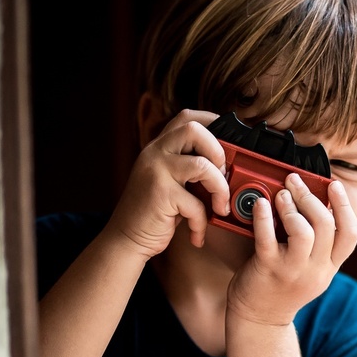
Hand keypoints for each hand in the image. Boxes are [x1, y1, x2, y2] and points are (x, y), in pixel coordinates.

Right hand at [105, 109, 230, 259]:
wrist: (126, 239)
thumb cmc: (155, 213)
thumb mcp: (170, 182)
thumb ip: (190, 169)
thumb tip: (229, 165)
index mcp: (159, 147)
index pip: (187, 118)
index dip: (213, 123)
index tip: (230, 141)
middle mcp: (155, 153)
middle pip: (194, 130)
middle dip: (219, 151)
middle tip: (223, 174)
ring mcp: (156, 171)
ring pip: (201, 165)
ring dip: (220, 187)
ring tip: (220, 206)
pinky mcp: (159, 194)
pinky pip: (195, 203)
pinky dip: (202, 221)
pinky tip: (197, 233)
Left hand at [227, 173, 356, 325]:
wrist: (260, 319)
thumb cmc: (282, 286)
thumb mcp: (310, 270)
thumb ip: (317, 245)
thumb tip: (312, 204)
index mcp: (329, 267)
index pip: (350, 234)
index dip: (345, 206)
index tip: (333, 185)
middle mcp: (316, 270)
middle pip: (326, 225)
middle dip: (311, 196)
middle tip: (296, 181)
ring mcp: (292, 271)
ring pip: (304, 232)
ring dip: (292, 207)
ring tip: (281, 195)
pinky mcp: (268, 269)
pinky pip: (268, 239)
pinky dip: (263, 216)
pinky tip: (260, 204)